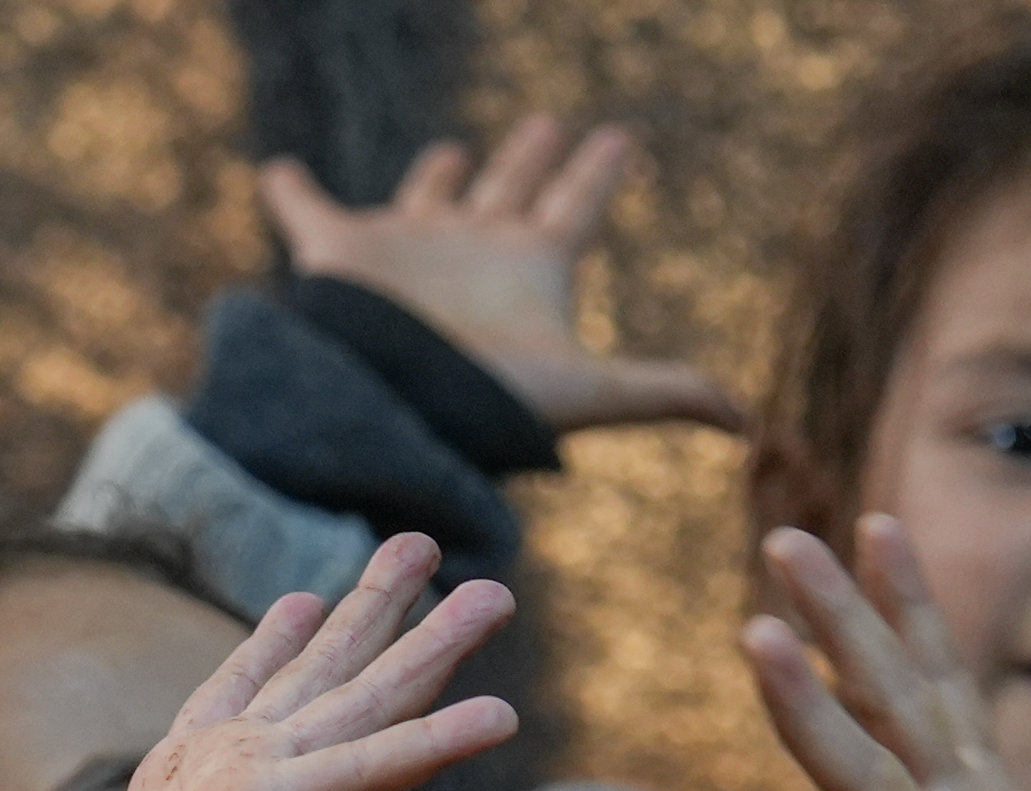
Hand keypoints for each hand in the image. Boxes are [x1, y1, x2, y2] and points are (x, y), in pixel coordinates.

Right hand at [257, 118, 744, 437]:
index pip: (575, 206)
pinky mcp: (339, 253)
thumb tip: (752, 425)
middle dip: (530, 158)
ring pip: (429, 194)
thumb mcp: (586, 393)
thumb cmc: (481, 403)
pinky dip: (291, 192)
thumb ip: (665, 393)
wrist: (380, 406)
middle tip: (550, 126)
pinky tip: (278, 171)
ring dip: (438, 174)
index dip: (598, 171)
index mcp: (528, 266)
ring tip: (447, 154)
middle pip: (511, 190)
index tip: (618, 137)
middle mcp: (472, 251)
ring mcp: (407, 249)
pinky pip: (308, 210)